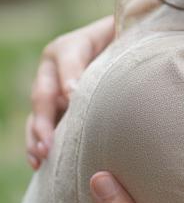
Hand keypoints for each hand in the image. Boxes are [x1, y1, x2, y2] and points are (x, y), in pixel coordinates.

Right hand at [25, 15, 115, 167]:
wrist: (120, 46)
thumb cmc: (127, 43)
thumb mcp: (125, 40)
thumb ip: (122, 48)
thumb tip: (107, 76)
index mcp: (71, 46)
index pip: (70, 60)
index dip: (70, 77)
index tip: (73, 95)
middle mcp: (53, 67)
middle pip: (45, 92)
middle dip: (45, 118)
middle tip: (50, 141)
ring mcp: (49, 88)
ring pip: (37, 111)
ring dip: (38, 134)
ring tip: (43, 153)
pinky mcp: (52, 106)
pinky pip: (38, 124)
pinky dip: (37, 142)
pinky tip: (38, 161)